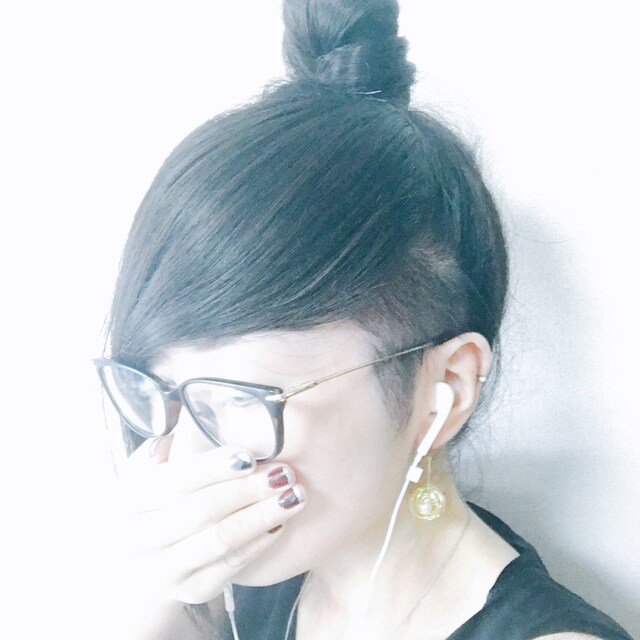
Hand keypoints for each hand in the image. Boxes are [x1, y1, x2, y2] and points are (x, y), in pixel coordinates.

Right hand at [117, 435, 304, 606]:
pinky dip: (259, 543)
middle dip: (248, 490)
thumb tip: (191, 412)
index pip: (174, 481)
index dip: (212, 467)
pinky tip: (282, 521)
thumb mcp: (142, 474)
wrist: (131, 570)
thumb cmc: (150, 505)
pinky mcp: (190, 592)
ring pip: (220, 541)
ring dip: (262, 516)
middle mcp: (140, 539)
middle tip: (285, 473)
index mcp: (129, 501)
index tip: (249, 455)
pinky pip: (231, 567)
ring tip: (295, 495)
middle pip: (202, 511)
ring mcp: (164, 571)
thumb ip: (163, 448)